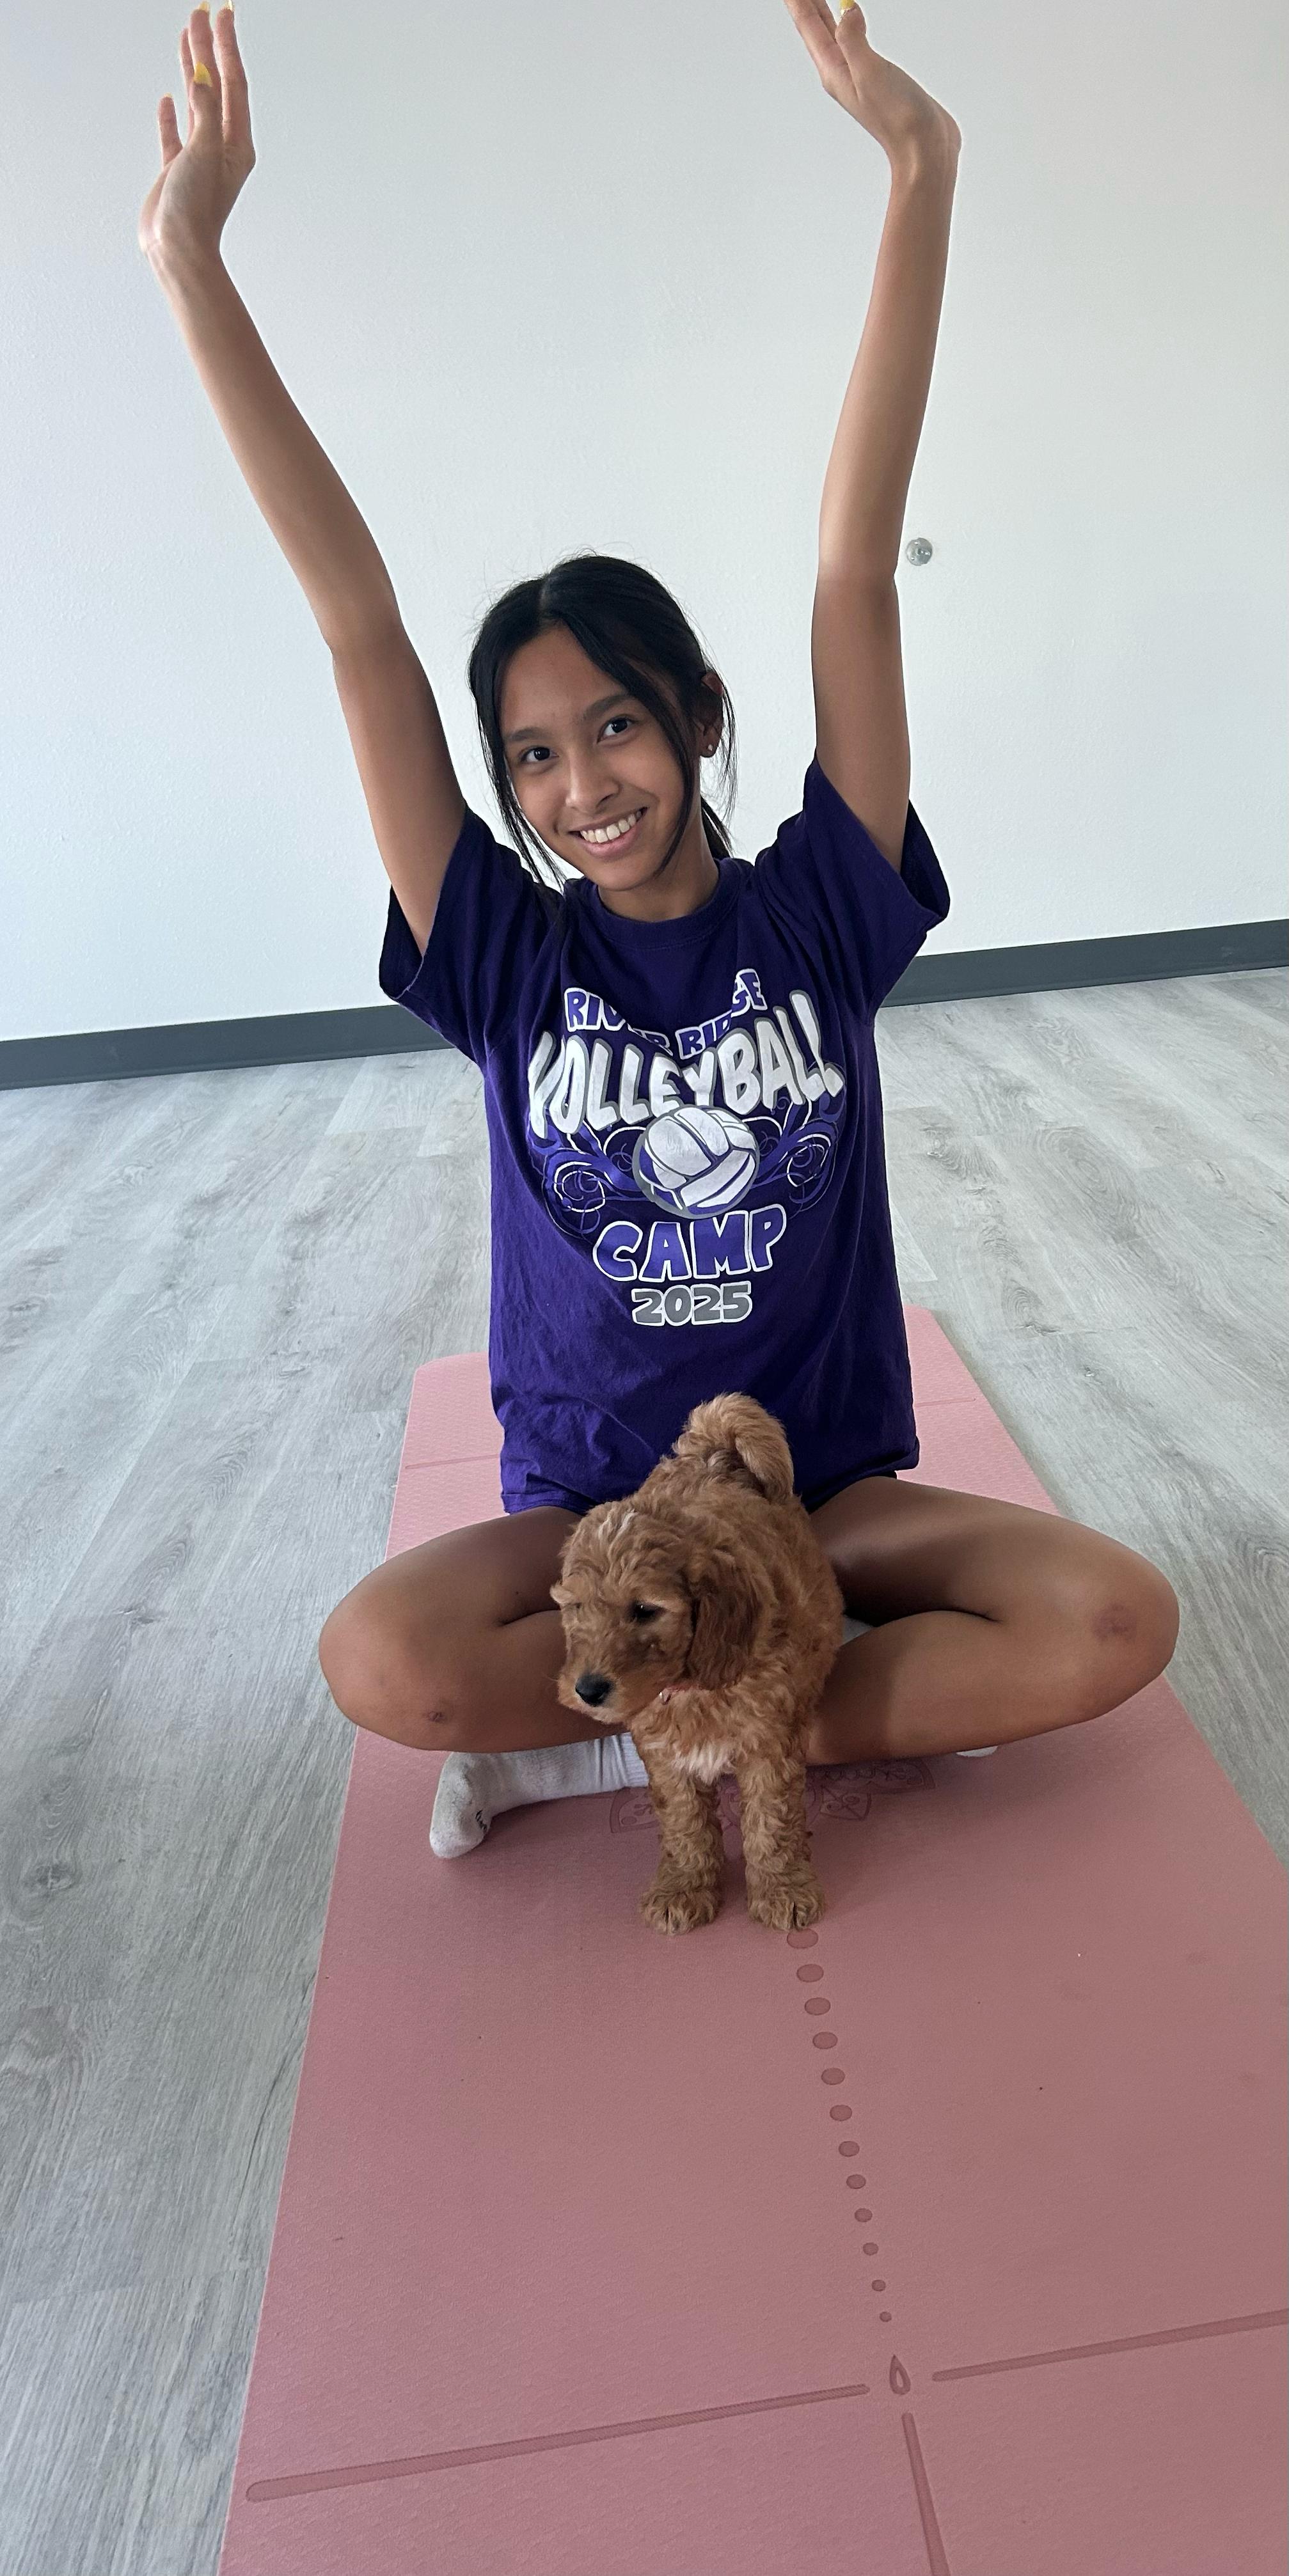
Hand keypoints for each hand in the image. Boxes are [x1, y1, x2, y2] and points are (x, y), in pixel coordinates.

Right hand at [138, 5, 255, 270]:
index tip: (220, 14)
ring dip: (191, 70)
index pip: (232, 82)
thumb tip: (201, 76)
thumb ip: (205, 111)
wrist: (177, 251)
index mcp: (236, 143)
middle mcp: (221, 147)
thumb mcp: (205, 152)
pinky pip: (176, 134)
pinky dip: (172, 115)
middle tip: (202, 12)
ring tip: (186, 38)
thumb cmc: (196, 209)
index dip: (225, 46)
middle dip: (209, 49)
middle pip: (216, 86)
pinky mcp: (177, 172)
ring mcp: (199, 158)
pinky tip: (169, 98)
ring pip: (196, 103)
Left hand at [780, 0, 960, 171]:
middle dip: (806, 2)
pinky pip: (854, 39)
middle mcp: (840, 72)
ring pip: (832, 32)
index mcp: (833, 71)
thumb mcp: (870, 72)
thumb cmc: (897, 118)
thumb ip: (853, 39)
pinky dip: (847, 21)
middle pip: (816, 27)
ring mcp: (857, 74)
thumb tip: (847, 9)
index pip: (808, 24)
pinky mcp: (876, 75)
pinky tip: (849, 15)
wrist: (923, 147)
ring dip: (823, 9)